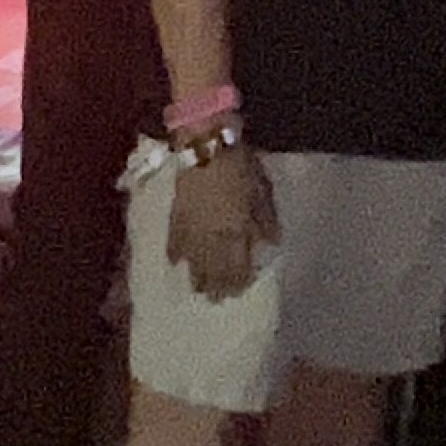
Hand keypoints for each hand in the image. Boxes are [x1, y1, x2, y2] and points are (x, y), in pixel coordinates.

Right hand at [166, 138, 278, 297]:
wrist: (205, 145)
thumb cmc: (239, 165)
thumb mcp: (261, 191)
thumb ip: (265, 220)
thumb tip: (272, 244)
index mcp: (236, 231)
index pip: (238, 265)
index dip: (239, 280)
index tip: (240, 291)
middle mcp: (212, 237)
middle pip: (213, 269)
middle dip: (216, 286)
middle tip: (216, 300)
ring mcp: (191, 229)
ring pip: (192, 261)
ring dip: (195, 278)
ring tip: (196, 290)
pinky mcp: (175, 216)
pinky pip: (174, 243)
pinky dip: (175, 255)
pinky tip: (174, 265)